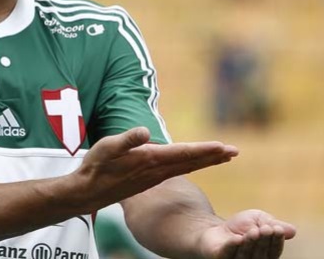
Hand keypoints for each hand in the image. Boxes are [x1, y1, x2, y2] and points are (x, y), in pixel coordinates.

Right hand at [72, 127, 238, 211]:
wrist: (88, 192)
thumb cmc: (95, 167)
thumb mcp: (106, 148)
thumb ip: (126, 140)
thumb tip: (143, 131)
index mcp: (149, 160)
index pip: (182, 154)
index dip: (204, 149)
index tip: (223, 147)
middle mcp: (156, 170)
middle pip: (191, 162)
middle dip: (214, 156)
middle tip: (236, 151)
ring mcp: (155, 176)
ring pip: (187, 167)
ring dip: (207, 161)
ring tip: (225, 155)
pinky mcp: (151, 179)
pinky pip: (179, 171)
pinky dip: (194, 165)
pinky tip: (199, 163)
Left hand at [195, 209, 296, 258]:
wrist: (214, 229)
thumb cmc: (240, 227)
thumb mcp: (259, 220)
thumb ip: (274, 224)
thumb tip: (292, 230)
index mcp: (264, 255)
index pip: (274, 252)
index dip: (276, 242)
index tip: (277, 229)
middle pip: (261, 255)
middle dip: (264, 241)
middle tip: (265, 228)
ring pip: (245, 256)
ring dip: (250, 243)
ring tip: (253, 231)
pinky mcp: (220, 258)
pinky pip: (227, 255)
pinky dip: (233, 247)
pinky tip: (237, 239)